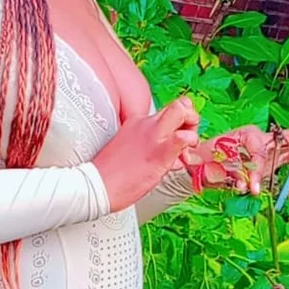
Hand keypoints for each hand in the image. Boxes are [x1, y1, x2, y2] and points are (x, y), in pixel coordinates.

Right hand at [92, 96, 199, 211]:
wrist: (96, 185)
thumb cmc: (111, 175)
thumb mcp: (129, 150)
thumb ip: (150, 146)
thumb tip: (173, 155)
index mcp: (137, 122)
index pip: (167, 110)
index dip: (179, 122)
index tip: (177, 139)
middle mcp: (145, 122)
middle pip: (179, 103)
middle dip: (191, 118)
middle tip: (188, 141)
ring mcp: (153, 134)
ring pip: (183, 110)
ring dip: (193, 130)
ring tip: (185, 151)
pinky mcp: (159, 151)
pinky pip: (184, 137)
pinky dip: (189, 144)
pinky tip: (181, 159)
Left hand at [182, 124, 288, 196]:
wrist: (196, 164)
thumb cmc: (200, 161)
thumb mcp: (206, 164)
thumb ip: (218, 169)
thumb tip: (229, 178)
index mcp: (245, 136)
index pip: (261, 150)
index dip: (258, 168)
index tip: (250, 188)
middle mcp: (258, 140)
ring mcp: (264, 149)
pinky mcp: (265, 160)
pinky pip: (285, 156)